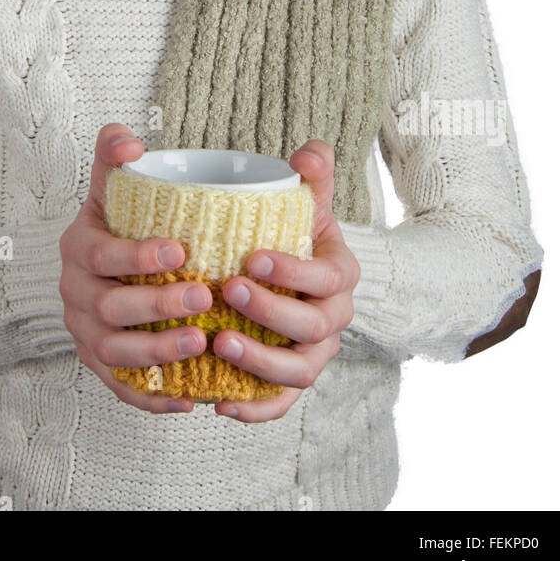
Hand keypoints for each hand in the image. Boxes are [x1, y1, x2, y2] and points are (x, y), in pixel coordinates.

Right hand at [58, 123, 211, 414]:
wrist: (104, 269)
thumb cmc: (120, 225)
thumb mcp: (114, 188)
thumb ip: (115, 153)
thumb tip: (129, 140)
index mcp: (78, 249)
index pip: (101, 255)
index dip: (138, 256)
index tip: (183, 250)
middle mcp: (75, 295)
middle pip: (110, 308)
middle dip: (157, 306)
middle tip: (206, 298)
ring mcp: (84, 335)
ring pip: (114, 353)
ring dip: (157, 353)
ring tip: (201, 343)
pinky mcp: (100, 368)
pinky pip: (121, 389)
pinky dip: (152, 398)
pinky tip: (189, 398)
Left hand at [211, 139, 360, 421]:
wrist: (284, 275)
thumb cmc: (288, 235)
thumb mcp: (303, 202)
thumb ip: (311, 175)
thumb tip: (311, 151)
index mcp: (339, 273)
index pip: (329, 276)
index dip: (295, 270)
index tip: (252, 257)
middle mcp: (332, 318)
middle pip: (314, 325)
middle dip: (273, 310)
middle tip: (230, 290)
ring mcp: (313, 354)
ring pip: (299, 371)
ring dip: (261, 361)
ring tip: (220, 343)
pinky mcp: (289, 383)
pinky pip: (280, 405)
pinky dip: (255, 409)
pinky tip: (219, 403)